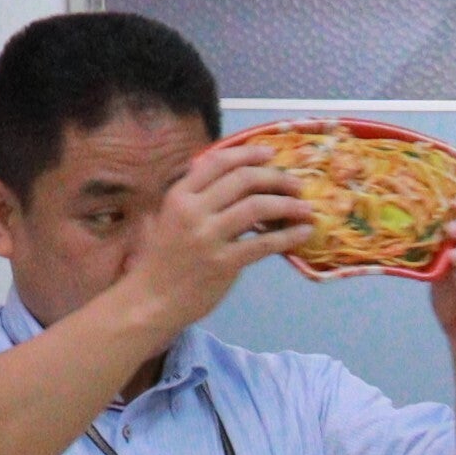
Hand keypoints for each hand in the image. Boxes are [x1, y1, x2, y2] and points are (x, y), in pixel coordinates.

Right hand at [127, 142, 313, 333]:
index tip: (271, 152)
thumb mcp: (168, 217)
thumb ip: (195, 196)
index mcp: (179, 195)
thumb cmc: (160, 260)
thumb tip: (232, 177)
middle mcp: (193, 211)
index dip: (249, 153)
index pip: (219, 161)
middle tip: (296, 184)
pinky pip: (264, 244)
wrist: (149, 301)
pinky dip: (288, 236)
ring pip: (258, 207)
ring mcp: (208, 237)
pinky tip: (303, 232)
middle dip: (276, 177)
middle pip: (244, 180)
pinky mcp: (223, 264)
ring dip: (288, 204)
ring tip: (306, 208)